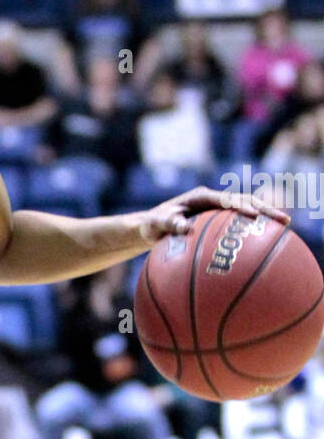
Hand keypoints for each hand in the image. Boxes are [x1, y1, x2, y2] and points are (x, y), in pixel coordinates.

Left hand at [137, 185, 289, 246]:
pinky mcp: (221, 219)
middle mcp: (214, 200)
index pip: (226, 200)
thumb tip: (184, 228)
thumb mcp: (156, 224)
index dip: (240, 206)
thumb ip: (168, 224)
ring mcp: (219, 209)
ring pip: (248, 209)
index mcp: (202, 197)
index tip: (253, 215)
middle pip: (245, 201)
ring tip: (285, 226)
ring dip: (266, 216)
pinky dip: (255, 228)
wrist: (153, 226)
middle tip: (283, 220)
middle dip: (264, 209)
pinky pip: (240, 223)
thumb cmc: (153, 225)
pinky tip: (270, 240)